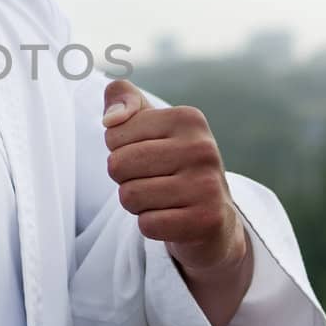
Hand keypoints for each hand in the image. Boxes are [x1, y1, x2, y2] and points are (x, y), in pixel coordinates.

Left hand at [101, 79, 248, 275]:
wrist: (214, 216)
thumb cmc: (172, 164)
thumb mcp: (149, 125)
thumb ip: (123, 100)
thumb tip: (111, 119)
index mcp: (188, 118)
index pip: (113, 134)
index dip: (119, 151)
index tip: (147, 156)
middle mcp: (202, 148)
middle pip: (118, 165)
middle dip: (124, 178)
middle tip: (152, 180)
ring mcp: (207, 185)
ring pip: (129, 197)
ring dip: (137, 203)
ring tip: (162, 199)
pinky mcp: (206, 221)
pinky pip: (147, 225)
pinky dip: (151, 225)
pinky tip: (172, 217)